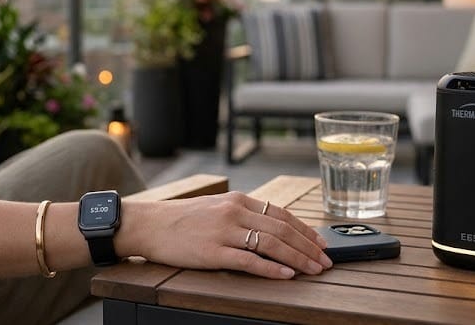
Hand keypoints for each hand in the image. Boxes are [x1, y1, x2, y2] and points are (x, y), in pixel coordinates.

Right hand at [129, 192, 332, 278]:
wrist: (148, 224)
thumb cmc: (180, 219)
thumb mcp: (215, 207)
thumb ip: (241, 214)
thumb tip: (269, 226)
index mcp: (237, 200)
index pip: (280, 214)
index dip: (304, 230)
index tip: (321, 242)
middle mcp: (234, 212)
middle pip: (282, 229)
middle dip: (308, 246)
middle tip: (326, 261)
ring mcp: (224, 232)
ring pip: (271, 244)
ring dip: (298, 258)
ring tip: (314, 269)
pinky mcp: (213, 252)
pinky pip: (249, 260)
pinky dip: (271, 268)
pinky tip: (286, 274)